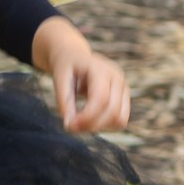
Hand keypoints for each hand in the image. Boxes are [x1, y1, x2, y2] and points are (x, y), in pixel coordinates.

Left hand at [31, 16, 130, 132]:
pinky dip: (105, 126)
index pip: (101, 99)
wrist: (75, 56)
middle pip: (112, 112)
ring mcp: (124, 88)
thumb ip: (63, 101)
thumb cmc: (66, 66)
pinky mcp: (125, 98)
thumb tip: (69, 124)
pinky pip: (120, 121)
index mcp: (101, 69)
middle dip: (91, 125)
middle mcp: (117, 78)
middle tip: (71, 127)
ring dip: (98, 128)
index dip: (86, 117)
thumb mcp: (59, 79)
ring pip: (119, 120)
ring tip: (79, 122)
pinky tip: (89, 120)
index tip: (69, 126)